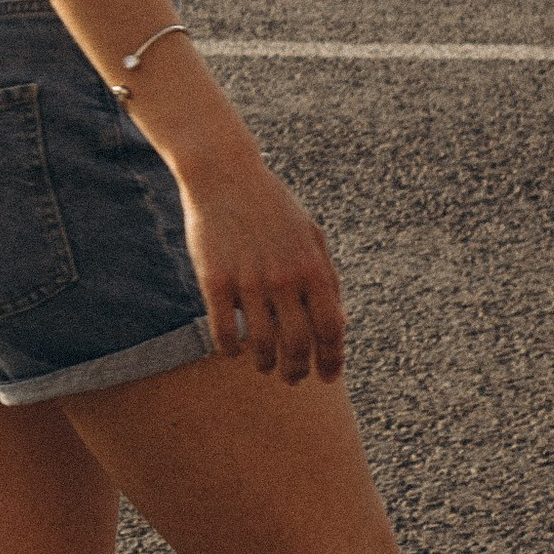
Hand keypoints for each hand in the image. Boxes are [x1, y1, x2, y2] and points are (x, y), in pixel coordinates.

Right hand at [173, 148, 345, 382]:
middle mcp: (283, 277)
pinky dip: (230, 350)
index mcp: (312, 267)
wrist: (225, 174)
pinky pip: (223, 331)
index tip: (328, 377)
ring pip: (261, 345)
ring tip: (264, 366)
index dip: (332, 360)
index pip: (330, 329)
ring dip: (265, 365)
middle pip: (297, 345)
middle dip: (297, 371)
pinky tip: (233, 350)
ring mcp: (248, 280)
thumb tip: (338, 325)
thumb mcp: (311, 236)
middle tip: (292, 378)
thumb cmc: (272, 206)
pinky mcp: (215, 280)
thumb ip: (327, 279)